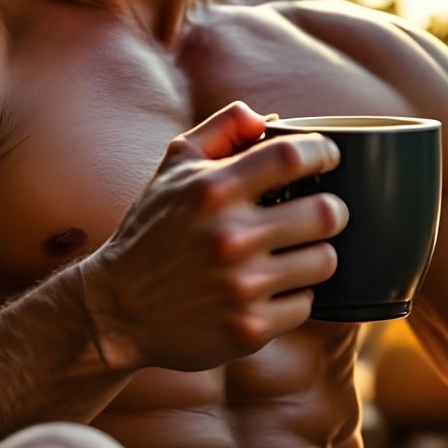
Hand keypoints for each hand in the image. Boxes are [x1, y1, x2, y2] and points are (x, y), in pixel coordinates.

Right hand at [80, 101, 347, 373]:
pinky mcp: (248, 329)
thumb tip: (271, 118)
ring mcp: (240, 287)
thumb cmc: (152, 230)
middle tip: (322, 213)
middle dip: (331, 210)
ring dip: (316, 255)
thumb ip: (222, 130)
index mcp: (211, 190)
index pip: (292, 156)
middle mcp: (228, 237)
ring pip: (324, 261)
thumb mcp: (173, 167)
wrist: (116, 310)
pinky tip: (270, 290)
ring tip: (295, 253)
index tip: (326, 159)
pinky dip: (294, 296)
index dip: (322, 153)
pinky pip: (305, 304)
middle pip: (325, 213)